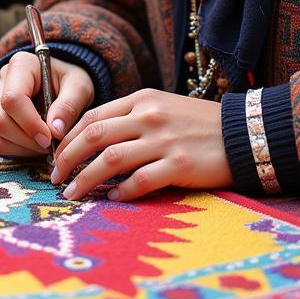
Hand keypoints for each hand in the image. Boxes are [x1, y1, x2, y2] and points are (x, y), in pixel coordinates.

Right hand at [0, 51, 93, 157]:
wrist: (64, 87)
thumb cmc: (70, 83)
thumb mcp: (79, 87)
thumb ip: (69, 105)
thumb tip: (55, 130)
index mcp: (20, 66)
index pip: (12, 98)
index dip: (29, 123)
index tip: (50, 138)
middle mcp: (1, 82)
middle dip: (27, 139)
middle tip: (51, 145)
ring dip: (24, 147)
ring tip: (47, 144)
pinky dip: (20, 152)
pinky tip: (38, 145)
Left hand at [50, 89, 232, 200]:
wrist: (244, 133)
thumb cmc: (200, 124)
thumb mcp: (163, 107)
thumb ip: (131, 118)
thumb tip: (95, 140)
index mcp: (141, 100)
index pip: (92, 116)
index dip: (68, 137)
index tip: (56, 155)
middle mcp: (148, 116)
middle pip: (93, 136)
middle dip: (67, 158)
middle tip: (55, 177)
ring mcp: (163, 140)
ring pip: (110, 160)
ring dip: (85, 179)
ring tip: (73, 194)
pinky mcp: (179, 165)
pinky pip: (139, 181)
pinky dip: (121, 192)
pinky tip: (113, 198)